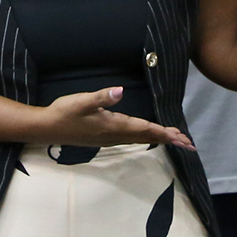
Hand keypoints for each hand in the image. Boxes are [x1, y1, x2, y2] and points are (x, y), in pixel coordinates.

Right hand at [39, 88, 194, 150]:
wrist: (47, 128)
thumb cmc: (64, 113)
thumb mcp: (82, 101)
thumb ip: (101, 97)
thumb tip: (119, 91)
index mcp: (114, 126)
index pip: (145, 129)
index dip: (165, 133)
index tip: (182, 138)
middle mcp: (115, 135)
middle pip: (147, 137)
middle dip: (168, 140)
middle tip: (189, 144)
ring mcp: (109, 138)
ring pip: (140, 139)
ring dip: (158, 139)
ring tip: (174, 140)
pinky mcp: (104, 138)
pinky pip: (132, 139)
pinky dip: (145, 138)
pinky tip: (146, 136)